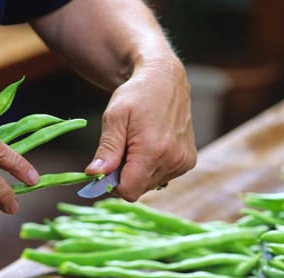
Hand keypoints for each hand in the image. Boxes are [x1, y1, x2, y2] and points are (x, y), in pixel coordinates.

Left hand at [86, 56, 196, 200]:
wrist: (164, 80)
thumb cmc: (136, 95)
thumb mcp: (114, 118)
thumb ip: (107, 149)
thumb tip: (95, 173)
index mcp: (153, 151)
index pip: (128, 191)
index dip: (113, 183)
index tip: (108, 165)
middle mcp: (173, 160)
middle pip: (139, 189)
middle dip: (126, 175)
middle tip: (124, 148)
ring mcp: (183, 162)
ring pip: (150, 184)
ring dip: (140, 171)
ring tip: (139, 144)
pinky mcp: (188, 161)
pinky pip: (163, 177)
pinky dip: (153, 167)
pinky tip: (153, 146)